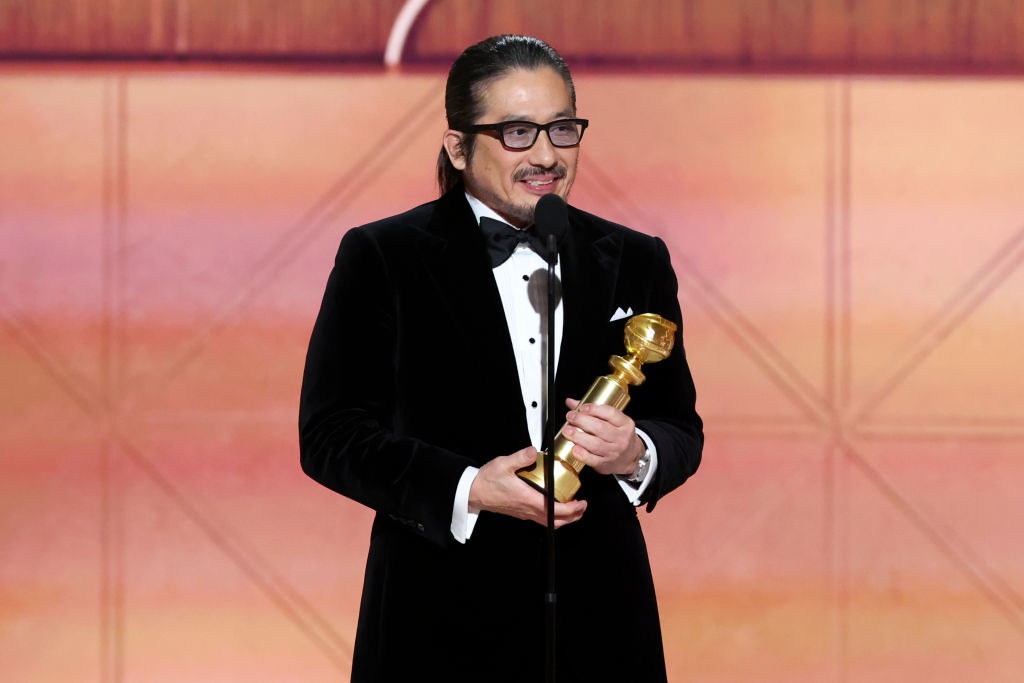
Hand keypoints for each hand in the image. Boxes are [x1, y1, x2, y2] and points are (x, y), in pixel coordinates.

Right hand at [468, 447, 586, 527]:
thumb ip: (520, 457)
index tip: (581, 502)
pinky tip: (553, 504)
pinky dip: (552, 515)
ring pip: (549, 522)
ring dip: (564, 518)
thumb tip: (533, 452)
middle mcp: (528, 509)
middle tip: (582, 506)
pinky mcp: (520, 512)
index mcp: (528, 499)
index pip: (556, 510)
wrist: (473, 491)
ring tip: (572, 507)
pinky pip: (541, 519)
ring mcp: (524, 513)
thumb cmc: (486, 481)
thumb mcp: (504, 464)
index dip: (572, 509)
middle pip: (557, 521)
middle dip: (573, 516)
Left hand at [561, 398, 645, 476]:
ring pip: (594, 444)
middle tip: (570, 417)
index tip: (582, 408)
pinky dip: (581, 453)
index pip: (610, 413)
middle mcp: (621, 438)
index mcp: (625, 424)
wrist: (630, 458)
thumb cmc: (619, 437)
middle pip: (600, 428)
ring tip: (567, 430)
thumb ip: (593, 411)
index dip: (594, 409)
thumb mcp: (614, 422)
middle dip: (581, 420)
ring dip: (577, 436)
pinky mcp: (605, 464)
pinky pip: (591, 459)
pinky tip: (574, 447)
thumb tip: (571, 402)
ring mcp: (613, 452)